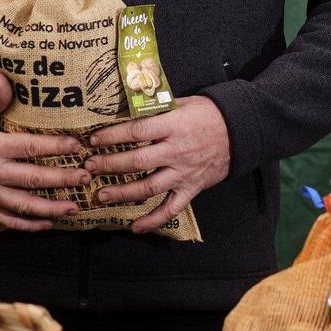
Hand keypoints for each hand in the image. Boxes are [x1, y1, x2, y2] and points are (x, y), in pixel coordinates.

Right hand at [0, 73, 86, 230]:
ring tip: (74, 207)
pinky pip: (6, 219)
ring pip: (23, 205)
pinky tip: (46, 224)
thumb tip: (7, 77)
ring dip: (51, 209)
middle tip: (85, 177)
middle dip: (62, 179)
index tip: (76, 147)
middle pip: (33, 179)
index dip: (55, 147)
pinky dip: (27, 225)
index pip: (30, 147)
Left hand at [82, 96, 231, 232]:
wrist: (241, 131)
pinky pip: (171, 208)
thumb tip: (126, 107)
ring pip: (150, 187)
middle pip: (138, 161)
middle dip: (110, 165)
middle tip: (89, 168)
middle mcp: (177, 151)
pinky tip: (135, 227)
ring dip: (123, 193)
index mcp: (174, 126)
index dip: (113, 136)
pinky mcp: (192, 188)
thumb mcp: (183, 102)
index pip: (137, 131)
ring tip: (102, 196)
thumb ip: (157, 108)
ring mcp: (184, 172)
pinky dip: (153, 220)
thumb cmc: (208, 114)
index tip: (94, 140)